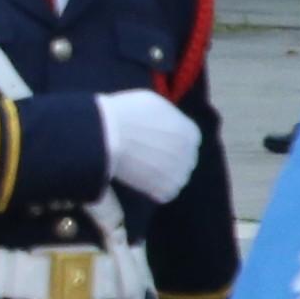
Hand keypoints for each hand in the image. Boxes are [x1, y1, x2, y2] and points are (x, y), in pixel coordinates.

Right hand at [96, 88, 201, 204]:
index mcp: (190, 132)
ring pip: (176, 179)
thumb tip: (166, 125)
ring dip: (162, 176)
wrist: (109, 134)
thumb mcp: (155, 104)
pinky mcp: (166, 190)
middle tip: (145, 157)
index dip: (171, 142)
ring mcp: (179, 174)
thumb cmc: (127, 114)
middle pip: (183, 161)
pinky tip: (139, 180)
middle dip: (169, 159)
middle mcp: (190, 154)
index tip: (156, 143)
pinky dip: (153, 190)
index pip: (188, 141)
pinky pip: (165, 194)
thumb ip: (168, 118)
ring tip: (140, 169)